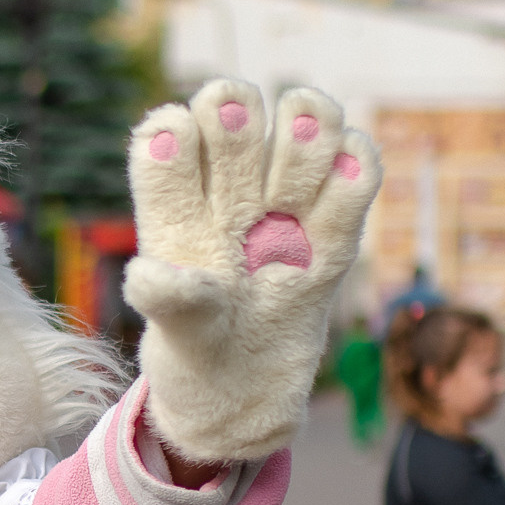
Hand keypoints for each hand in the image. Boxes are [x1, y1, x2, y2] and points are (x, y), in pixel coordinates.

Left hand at [124, 79, 381, 462]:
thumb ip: (171, 299)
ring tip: (291, 192)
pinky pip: (356, 170)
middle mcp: (228, 190)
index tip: (176, 151)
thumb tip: (147, 275)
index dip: (173, 133)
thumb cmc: (197, 356)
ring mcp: (284, 204)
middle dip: (238, 125)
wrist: (248, 392)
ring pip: (301, 122)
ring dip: (303, 135)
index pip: (166, 137)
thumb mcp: (176, 336)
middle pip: (234, 112)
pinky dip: (356, 161)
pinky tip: (344, 176)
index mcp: (175, 207)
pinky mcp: (332, 230)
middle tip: (238, 150)